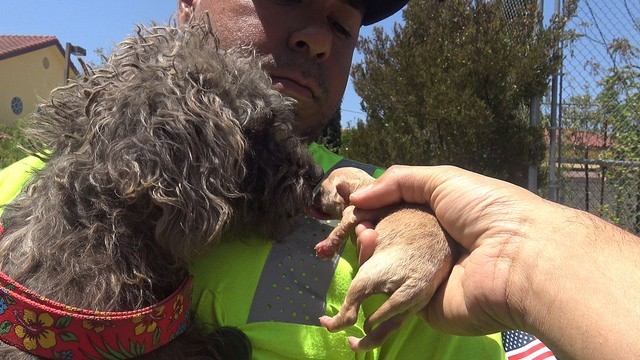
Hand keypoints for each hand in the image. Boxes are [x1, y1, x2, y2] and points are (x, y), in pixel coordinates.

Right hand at [349, 165, 547, 334]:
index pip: (397, 211)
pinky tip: (370, 256)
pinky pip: (389, 293)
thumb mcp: (445, 180)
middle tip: (360, 224)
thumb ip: (400, 181)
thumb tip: (357, 198)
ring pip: (383, 266)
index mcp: (440, 217)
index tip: (351, 203)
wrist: (519, 259)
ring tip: (367, 238)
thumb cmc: (488, 212)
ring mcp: (426, 277)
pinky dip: (375, 277)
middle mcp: (431, 246)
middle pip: (386, 239)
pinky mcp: (422, 305)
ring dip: (367, 249)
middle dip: (367, 228)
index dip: (372, 207)